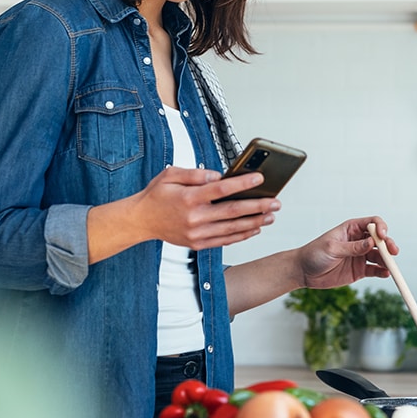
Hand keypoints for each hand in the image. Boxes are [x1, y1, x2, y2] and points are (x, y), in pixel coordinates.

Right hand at [123, 166, 279, 249]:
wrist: (141, 221)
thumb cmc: (157, 195)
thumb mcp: (170, 175)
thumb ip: (194, 173)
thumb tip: (217, 175)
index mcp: (188, 198)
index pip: (220, 190)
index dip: (242, 183)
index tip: (259, 178)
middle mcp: (194, 218)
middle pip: (232, 212)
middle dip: (257, 207)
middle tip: (276, 202)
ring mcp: (197, 234)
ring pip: (232, 229)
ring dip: (254, 222)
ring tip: (271, 216)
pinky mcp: (197, 244)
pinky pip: (225, 240)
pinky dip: (241, 235)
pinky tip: (255, 229)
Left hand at [295, 216, 397, 288]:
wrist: (303, 272)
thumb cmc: (314, 254)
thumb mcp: (332, 248)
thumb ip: (352, 247)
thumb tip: (371, 243)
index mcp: (351, 229)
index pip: (372, 223)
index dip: (381, 227)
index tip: (383, 236)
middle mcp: (359, 241)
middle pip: (380, 240)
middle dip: (388, 244)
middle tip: (393, 252)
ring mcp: (360, 256)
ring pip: (380, 255)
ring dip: (387, 260)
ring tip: (390, 267)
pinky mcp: (360, 270)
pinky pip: (375, 270)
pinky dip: (382, 271)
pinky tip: (385, 273)